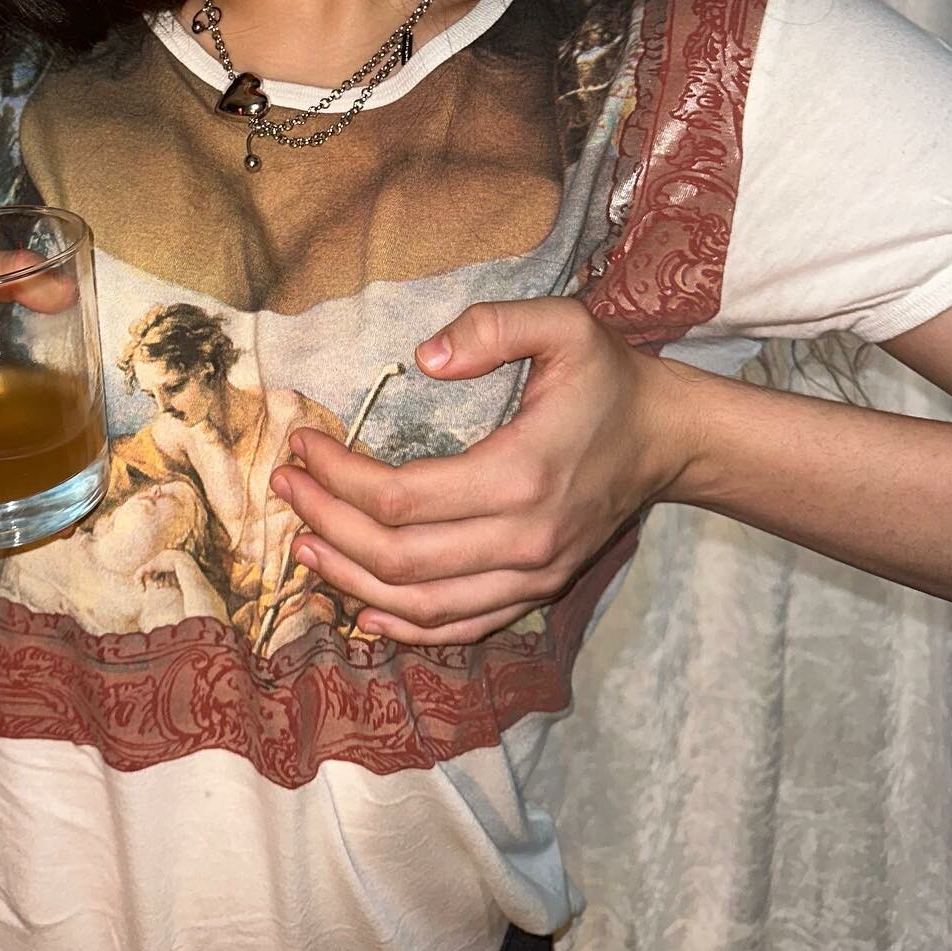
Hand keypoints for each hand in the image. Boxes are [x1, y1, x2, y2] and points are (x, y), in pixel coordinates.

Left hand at [267, 297, 696, 643]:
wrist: (666, 438)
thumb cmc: (606, 378)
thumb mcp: (562, 324)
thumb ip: (492, 327)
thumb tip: (423, 359)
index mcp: (519, 475)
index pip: (400, 497)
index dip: (338, 478)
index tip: (302, 445)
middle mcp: (524, 541)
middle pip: (398, 557)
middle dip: (328, 526)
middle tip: (285, 488)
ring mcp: (532, 576)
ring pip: (421, 605)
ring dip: (352, 581)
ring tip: (302, 545)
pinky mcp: (536, 591)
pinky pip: (460, 626)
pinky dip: (405, 626)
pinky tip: (362, 610)